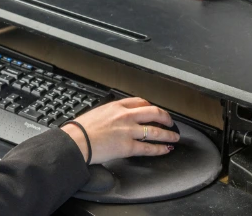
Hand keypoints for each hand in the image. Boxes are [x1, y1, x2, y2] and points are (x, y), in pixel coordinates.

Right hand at [60, 98, 178, 164]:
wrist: (77, 141)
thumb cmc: (82, 129)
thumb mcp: (97, 113)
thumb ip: (111, 114)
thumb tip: (116, 119)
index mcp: (117, 106)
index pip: (141, 102)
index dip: (152, 107)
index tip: (156, 111)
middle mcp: (126, 116)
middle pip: (153, 113)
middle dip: (165, 117)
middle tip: (170, 122)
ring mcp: (128, 131)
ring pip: (155, 131)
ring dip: (168, 134)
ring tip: (174, 137)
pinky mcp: (128, 147)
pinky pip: (149, 148)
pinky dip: (160, 149)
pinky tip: (165, 149)